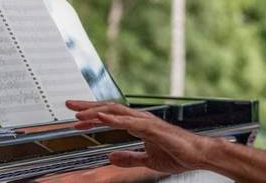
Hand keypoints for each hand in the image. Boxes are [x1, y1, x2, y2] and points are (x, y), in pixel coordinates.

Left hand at [66, 100, 214, 174]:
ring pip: (116, 112)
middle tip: (68, 105)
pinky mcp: (152, 128)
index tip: (75, 119)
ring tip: (78, 112)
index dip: (92, 116)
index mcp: (139, 124)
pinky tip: (100, 117)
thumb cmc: (177, 154)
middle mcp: (140, 119)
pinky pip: (129, 122)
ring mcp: (146, 121)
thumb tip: (110, 157)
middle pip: (109, 109)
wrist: (198, 154)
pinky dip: (113, 118)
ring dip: (96, 111)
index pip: (111, 116)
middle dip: (88, 107)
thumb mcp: (147, 160)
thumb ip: (129, 158)